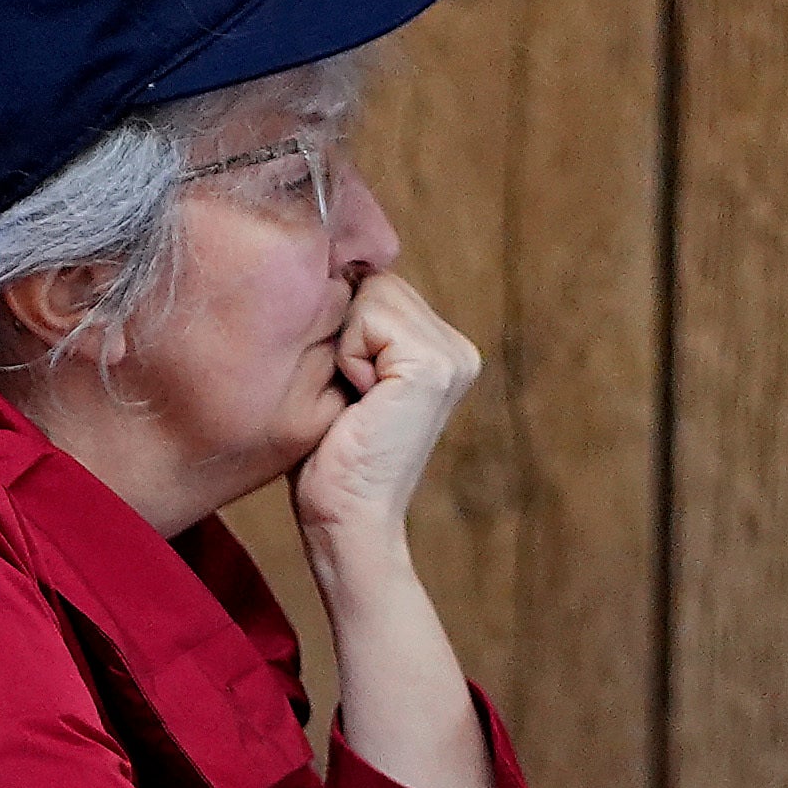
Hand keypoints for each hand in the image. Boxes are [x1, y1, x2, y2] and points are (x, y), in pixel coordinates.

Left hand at [287, 272, 482, 556]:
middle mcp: (458, 348)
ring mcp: (453, 355)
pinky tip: (359, 401)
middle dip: (344, 331)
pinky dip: (347, 356)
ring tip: (355, 399)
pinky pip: (368, 317)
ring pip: (372, 293)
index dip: (343, 327)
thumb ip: (356, 328)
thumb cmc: (328, 458)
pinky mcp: (434, 365)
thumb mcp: (343, 377)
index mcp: (443, 349)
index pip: (380, 287)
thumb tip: (335, 269)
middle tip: (349, 395)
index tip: (347, 387)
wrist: (345, 518)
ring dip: (344, 345)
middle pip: (377, 282)